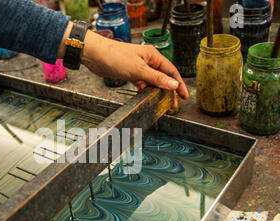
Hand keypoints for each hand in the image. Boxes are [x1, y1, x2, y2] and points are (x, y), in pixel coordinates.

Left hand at [58, 22, 188, 108]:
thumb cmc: (115, 57)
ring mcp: (139, 66)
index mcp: (153, 56)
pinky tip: (145, 96)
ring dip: (157, 91)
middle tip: (173, 105)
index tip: (184, 96)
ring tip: (162, 103)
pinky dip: (145, 90)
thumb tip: (174, 85)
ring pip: (152, 81)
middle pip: (163, 77)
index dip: (179, 84)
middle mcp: (148, 60)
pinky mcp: (130, 72)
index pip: (171, 71)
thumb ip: (156, 78)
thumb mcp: (138, 70)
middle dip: (169, 90)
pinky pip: (142, 82)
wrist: (95, 55)